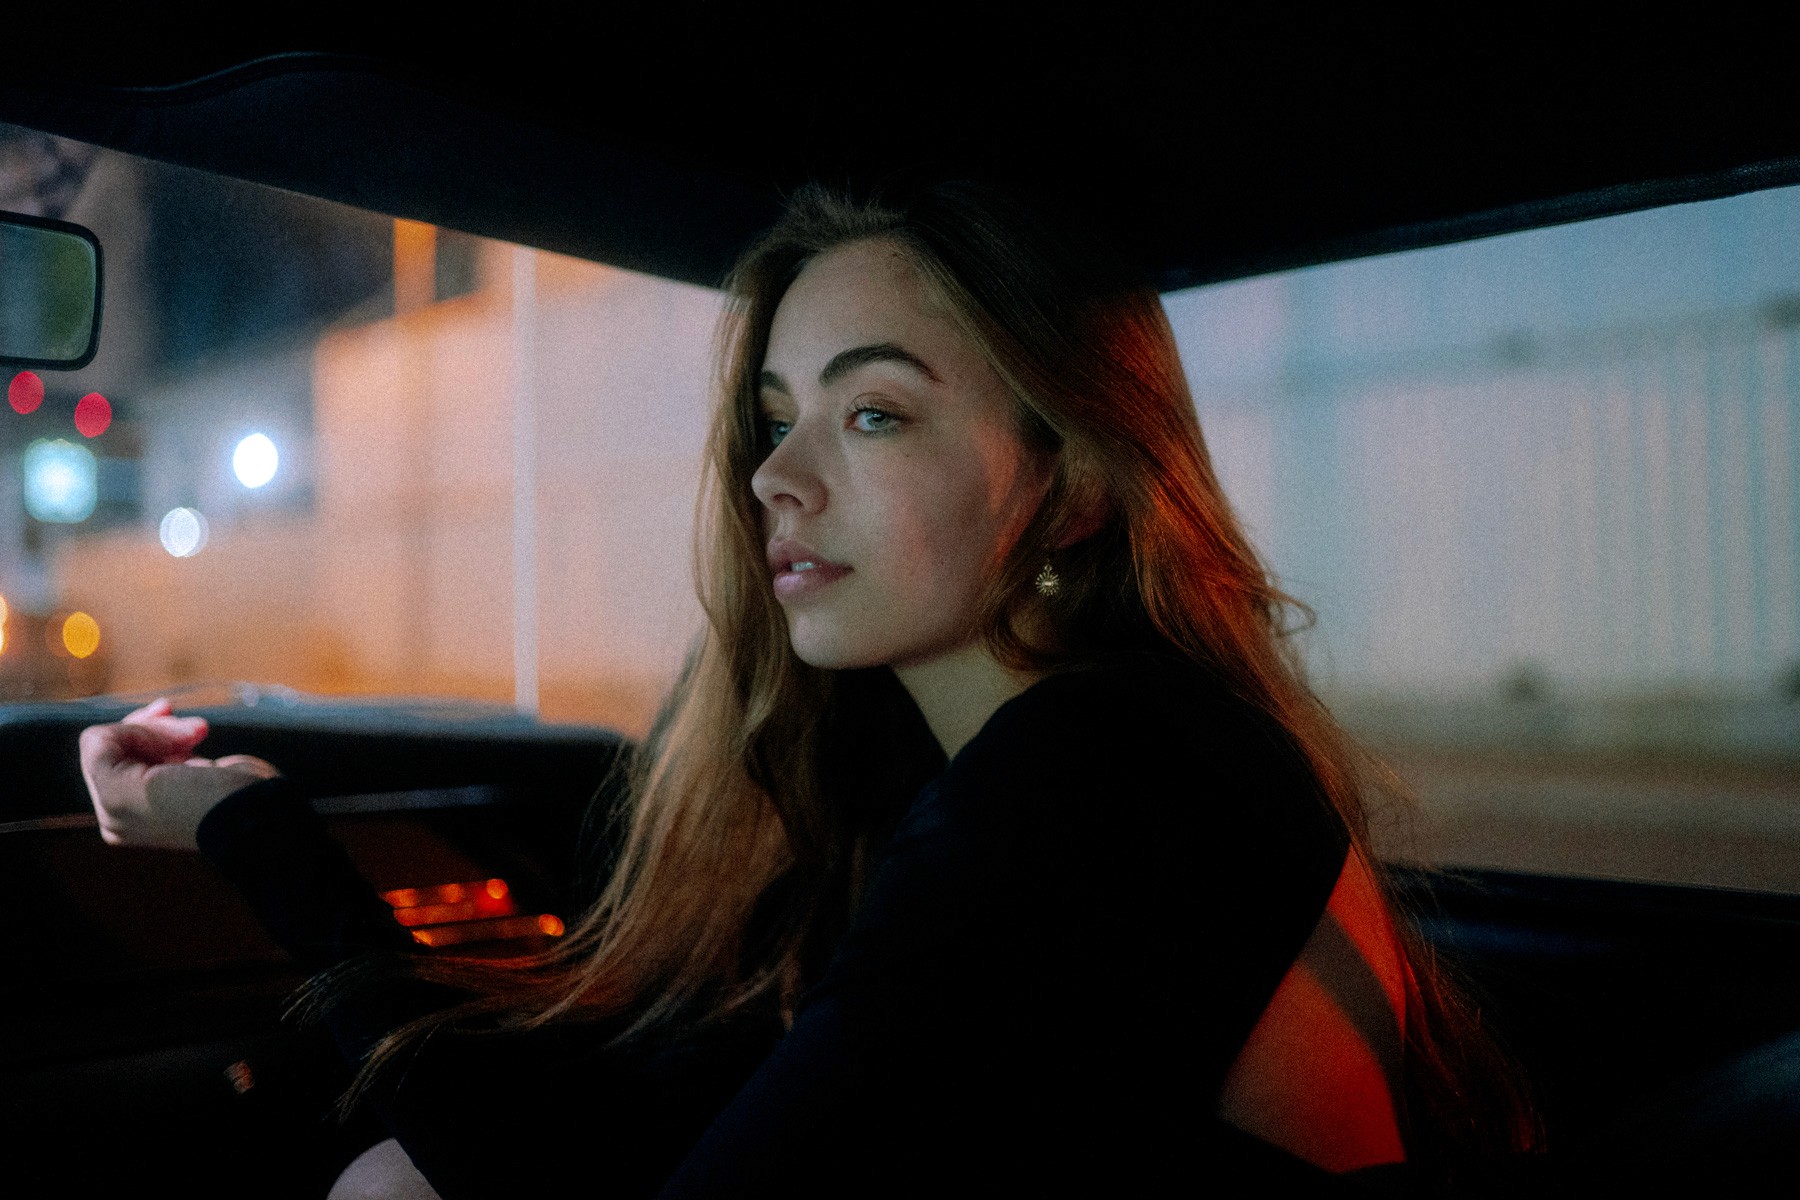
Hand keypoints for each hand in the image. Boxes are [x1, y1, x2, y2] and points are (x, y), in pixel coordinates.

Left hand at [78, 698, 279, 849]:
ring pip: (148, 736)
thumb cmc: (194, 802)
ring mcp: (161, 788)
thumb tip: (100, 736)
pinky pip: (170, 740)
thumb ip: (97, 759)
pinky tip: (200, 733)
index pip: (99, 748)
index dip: (132, 732)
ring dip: (174, 728)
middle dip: (156, 728)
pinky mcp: (188, 776)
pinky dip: (185, 731)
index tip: (168, 736)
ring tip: (200, 731)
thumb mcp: (127, 789)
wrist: (256, 809)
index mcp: (111, 810)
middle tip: (193, 732)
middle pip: (124, 740)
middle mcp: (131, 801)